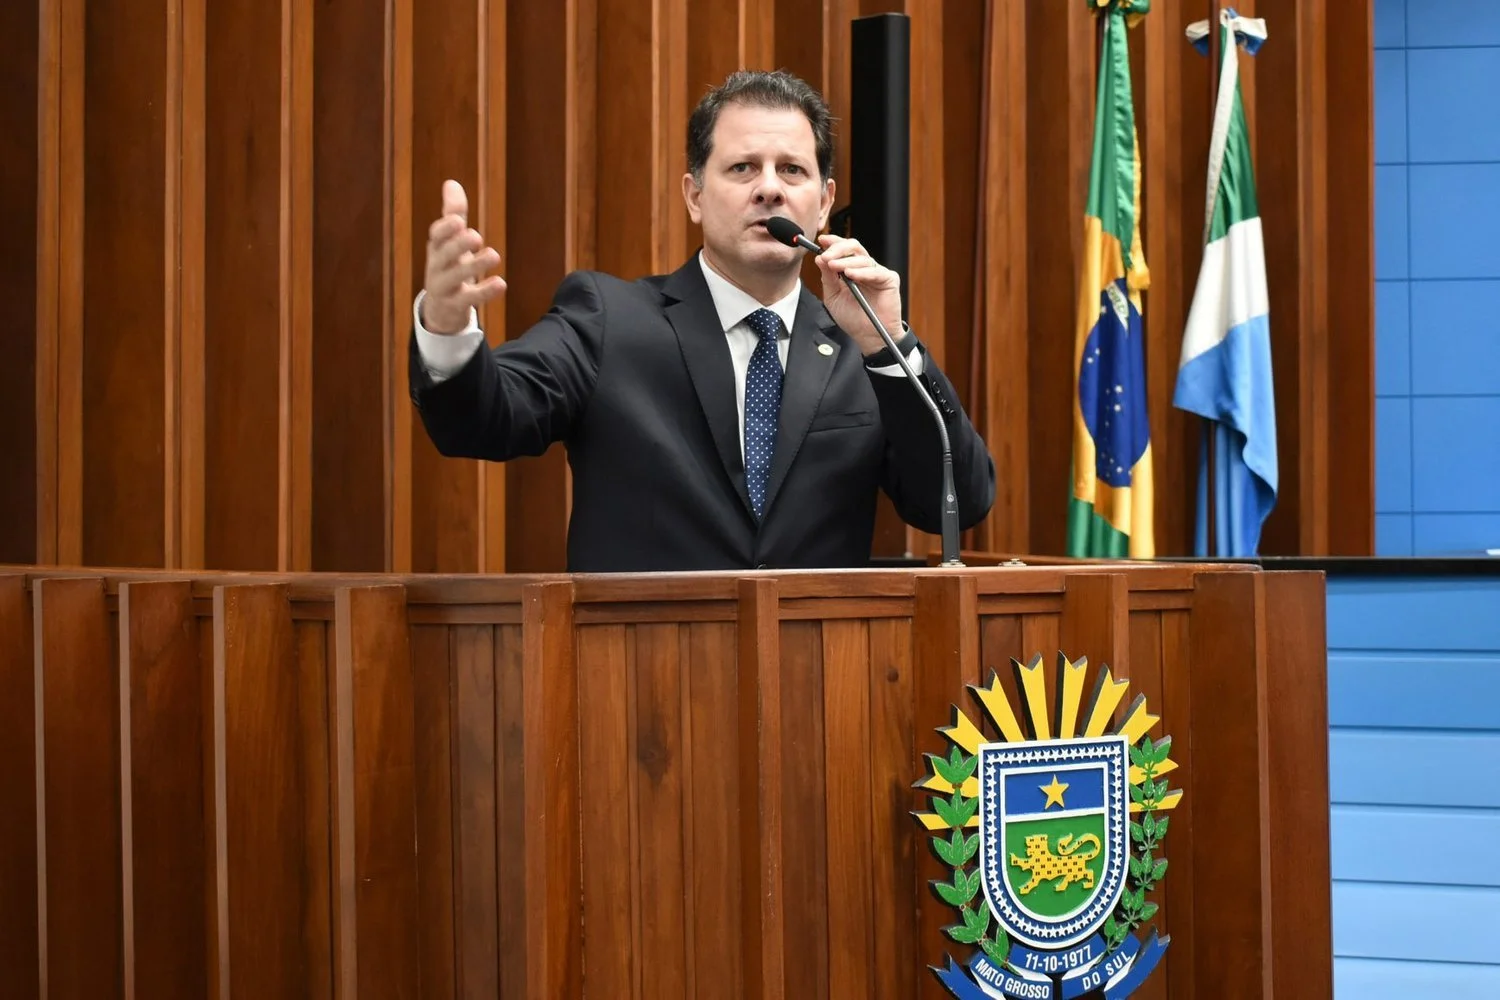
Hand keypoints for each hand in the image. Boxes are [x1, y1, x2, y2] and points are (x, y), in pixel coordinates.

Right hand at [421, 180, 505, 334]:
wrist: (440, 308)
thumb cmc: (449, 266)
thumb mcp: (449, 241)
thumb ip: (453, 214)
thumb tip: (451, 183)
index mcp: (437, 248)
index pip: (436, 236)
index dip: (444, 228)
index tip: (457, 220)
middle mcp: (437, 267)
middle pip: (444, 255)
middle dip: (457, 245)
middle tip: (475, 236)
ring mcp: (444, 288)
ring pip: (456, 277)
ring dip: (474, 266)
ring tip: (494, 255)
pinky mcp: (456, 305)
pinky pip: (469, 300)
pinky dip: (485, 292)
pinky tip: (501, 283)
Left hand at [814, 234, 902, 355]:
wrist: (869, 336)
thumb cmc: (853, 319)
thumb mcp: (833, 297)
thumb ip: (827, 278)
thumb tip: (820, 258)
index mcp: (852, 269)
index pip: (844, 249)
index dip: (833, 242)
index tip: (821, 240)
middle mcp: (865, 268)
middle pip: (854, 247)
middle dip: (838, 249)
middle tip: (826, 256)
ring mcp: (878, 272)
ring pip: (863, 259)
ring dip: (846, 262)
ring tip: (834, 266)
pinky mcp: (889, 280)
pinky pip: (876, 272)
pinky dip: (862, 272)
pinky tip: (851, 275)